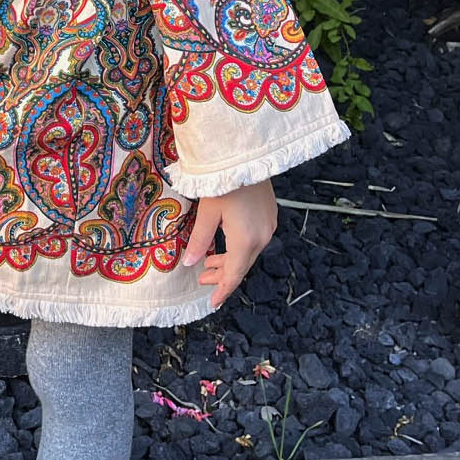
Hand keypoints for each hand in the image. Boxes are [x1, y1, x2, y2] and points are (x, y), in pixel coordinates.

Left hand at [180, 179, 277, 309]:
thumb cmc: (223, 182)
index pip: (234, 274)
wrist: (248, 157)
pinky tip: (224, 245)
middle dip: (223, 275)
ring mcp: (269, 226)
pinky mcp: (270, 216)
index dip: (223, 290)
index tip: (213, 302)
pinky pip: (254, 241)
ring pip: (248, 253)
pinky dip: (239, 248)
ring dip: (229, 261)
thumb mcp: (206, 212)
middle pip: (242, 266)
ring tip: (208, 262)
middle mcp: (262, 237)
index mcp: (245, 240)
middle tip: (203, 279)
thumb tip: (190, 263)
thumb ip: (199, 240)